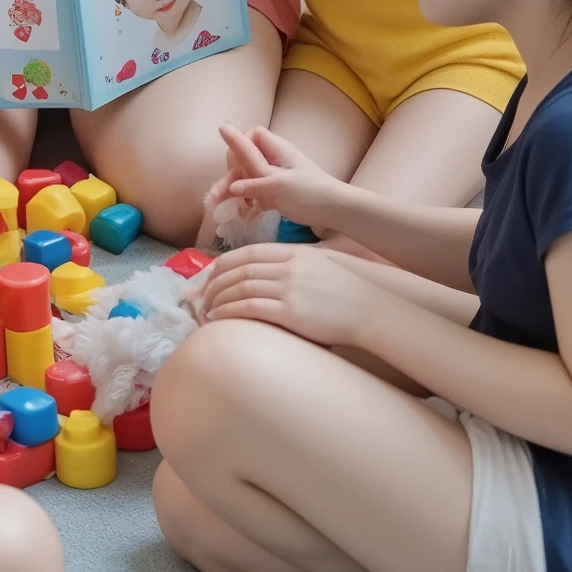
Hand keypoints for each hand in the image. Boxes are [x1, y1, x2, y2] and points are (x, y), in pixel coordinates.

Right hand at [202, 123, 345, 232]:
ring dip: (232, 193)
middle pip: (242, 160)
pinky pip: (254, 193)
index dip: (238, 148)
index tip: (236, 168)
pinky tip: (245, 217)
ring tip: (215, 208)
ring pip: (245, 179)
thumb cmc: (310, 193)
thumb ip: (251, 176)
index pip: (249, 136)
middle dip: (229, 178)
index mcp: (275, 148)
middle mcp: (272, 159)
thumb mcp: (277, 183)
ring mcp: (273, 176)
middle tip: (216, 198)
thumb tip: (226, 159)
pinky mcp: (275, 192)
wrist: (336, 212)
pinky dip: (248, 203)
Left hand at [203, 241, 374, 345]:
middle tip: (199, 296)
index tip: (209, 275)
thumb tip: (274, 270)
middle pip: (240, 270)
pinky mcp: (291, 312)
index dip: (224, 263)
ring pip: (241, 288)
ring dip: (218, 299)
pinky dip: (229, 312)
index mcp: (295, 253)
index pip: (249, 253)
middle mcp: (288, 267)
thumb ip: (297, 263)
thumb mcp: (322, 264)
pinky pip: (250, 308)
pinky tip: (218, 319)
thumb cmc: (350, 290)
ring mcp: (289, 288)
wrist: (372, 308)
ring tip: (205, 310)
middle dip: (214, 283)